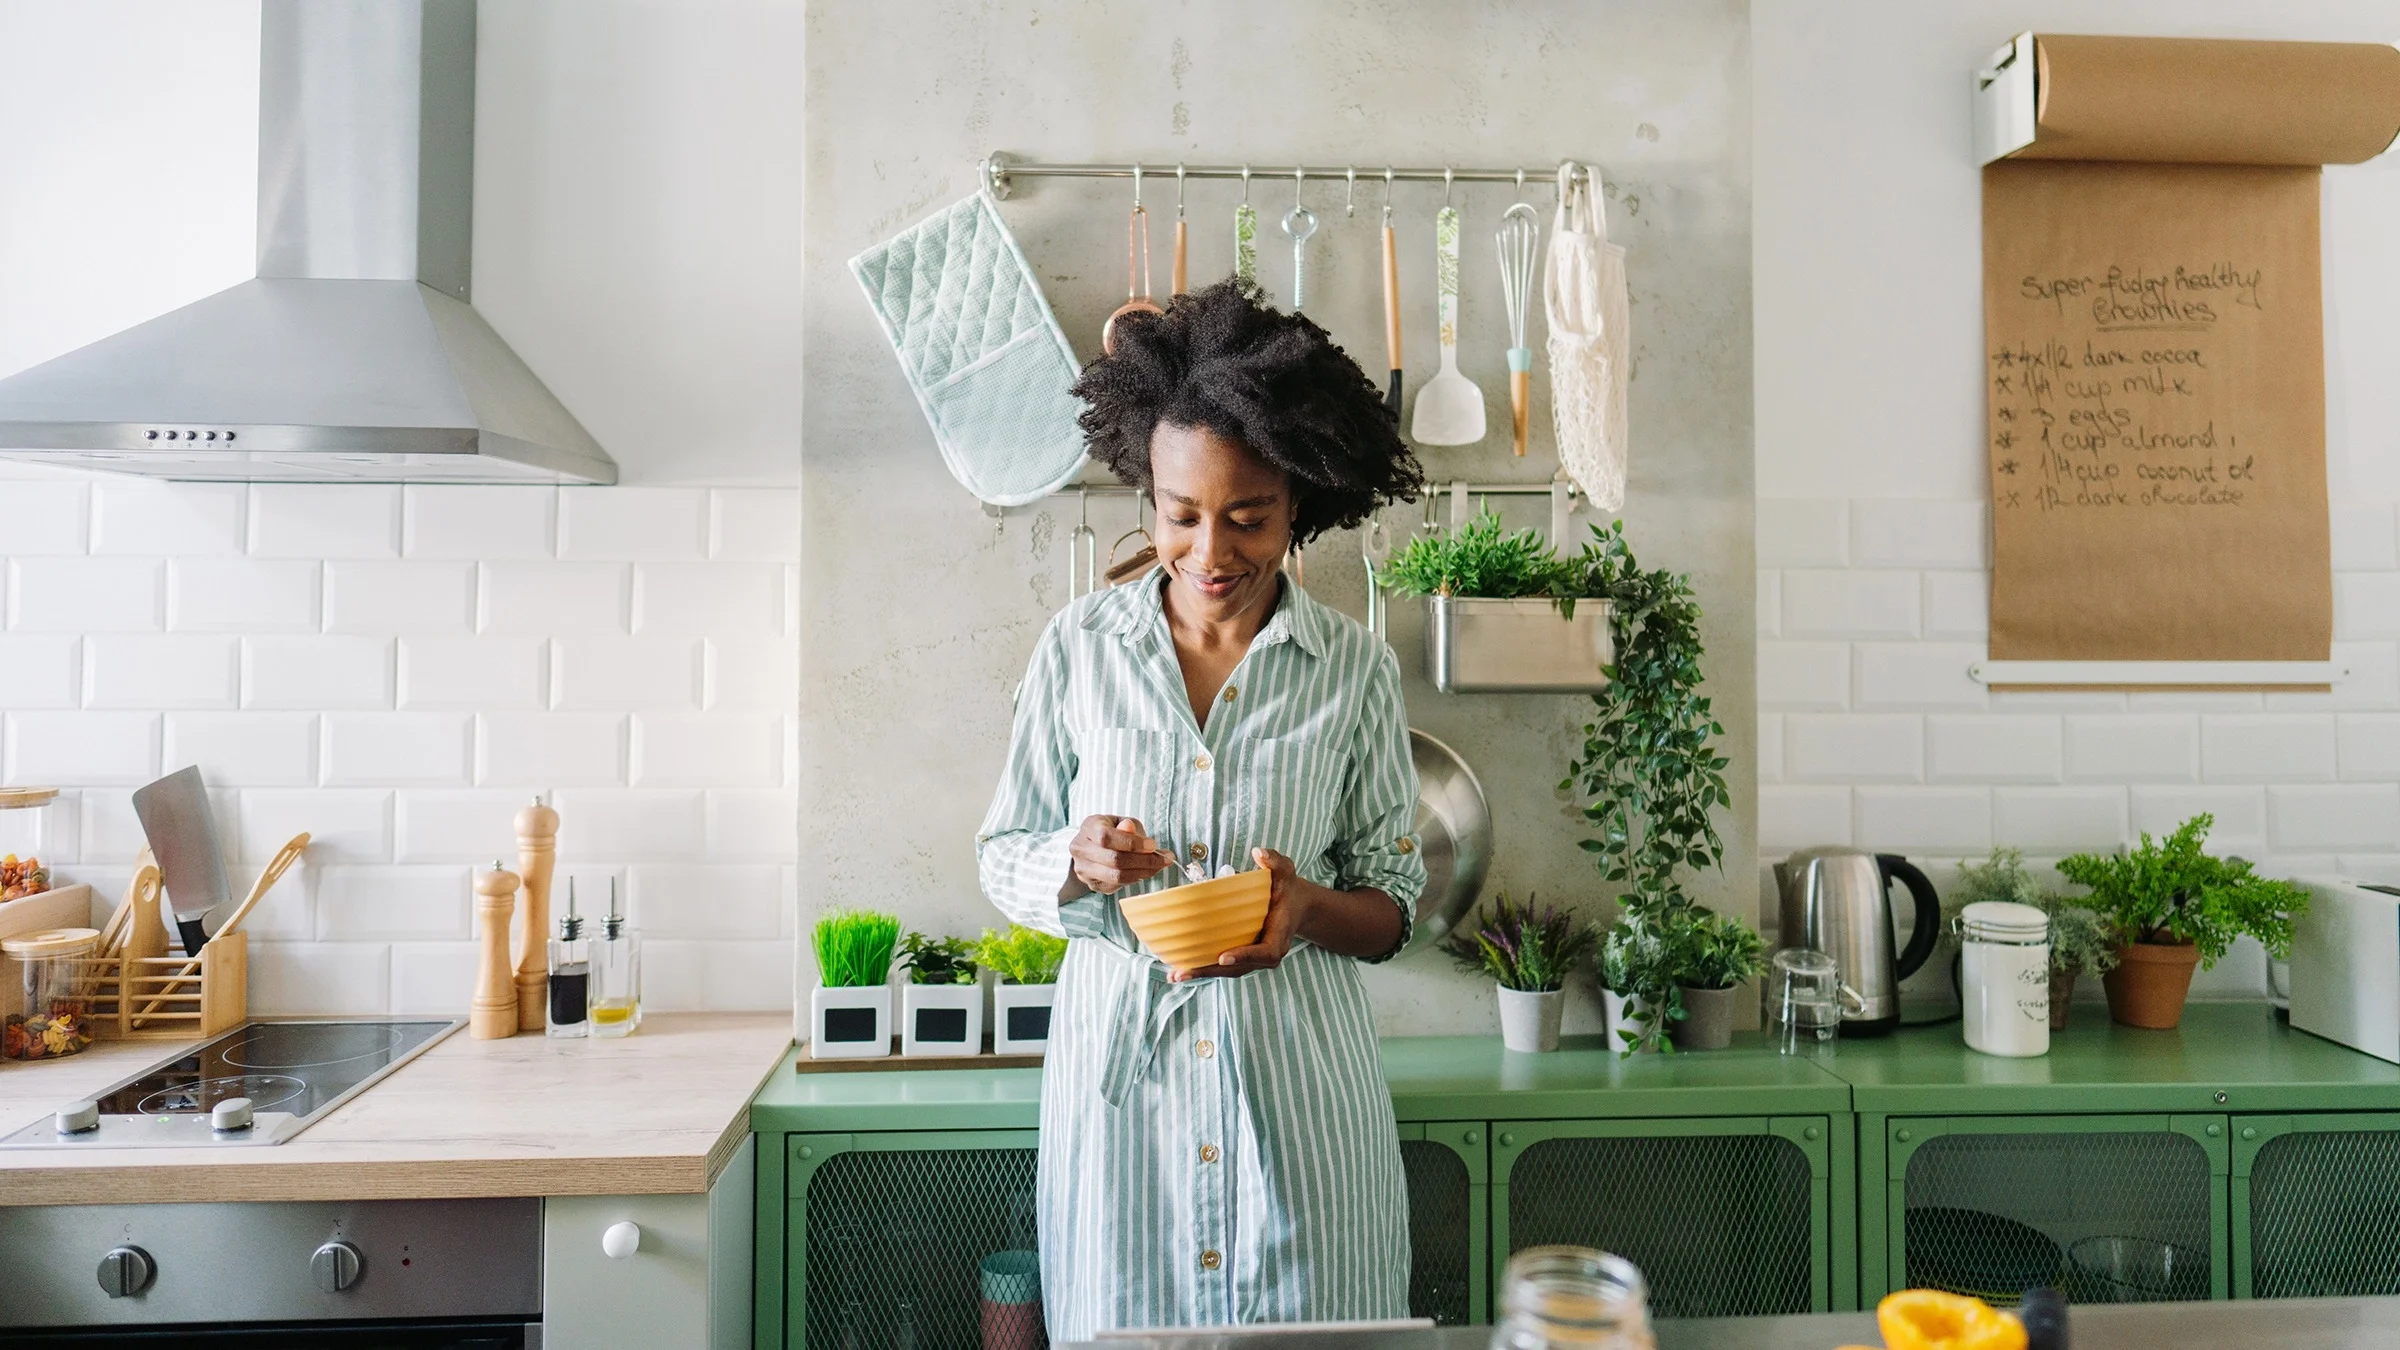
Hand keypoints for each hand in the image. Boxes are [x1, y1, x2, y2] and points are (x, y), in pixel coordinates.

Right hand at [1066, 815, 1172, 895]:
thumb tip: (1130, 829)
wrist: (1093, 846)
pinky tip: (1145, 871)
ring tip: (1159, 866)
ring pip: (1116, 876)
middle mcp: (1080, 849)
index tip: (1153, 845)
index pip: (1106, 837)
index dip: (1131, 843)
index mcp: (1088, 827)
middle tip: (1165, 858)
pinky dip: (1136, 879)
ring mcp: (1084, 869)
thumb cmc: (1112, 830)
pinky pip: (1118, 885)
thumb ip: (1129, 826)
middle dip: (1144, 860)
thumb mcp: (1121, 821)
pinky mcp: (1092, 884)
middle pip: (1114, 860)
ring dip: (1143, 872)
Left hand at [1171, 847, 1312, 980]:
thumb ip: (1275, 861)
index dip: (1245, 956)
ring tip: (1175, 975)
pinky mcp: (1245, 957)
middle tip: (1182, 972)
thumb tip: (1258, 853)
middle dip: (1211, 971)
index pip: (1265, 952)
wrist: (1297, 907)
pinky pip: (1225, 966)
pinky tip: (1181, 968)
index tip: (1223, 957)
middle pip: (1239, 968)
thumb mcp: (1286, 872)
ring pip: (1229, 971)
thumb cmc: (1288, 888)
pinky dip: (1204, 967)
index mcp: (1279, 936)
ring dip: (1202, 973)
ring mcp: (1255, 958)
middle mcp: (1268, 953)